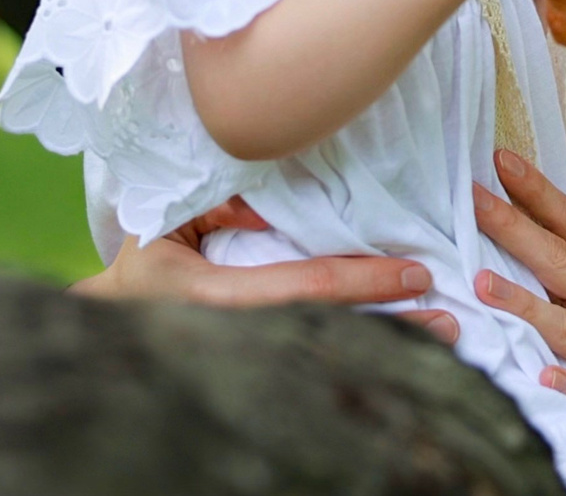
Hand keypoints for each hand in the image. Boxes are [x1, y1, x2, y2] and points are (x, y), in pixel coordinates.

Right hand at [69, 196, 458, 344]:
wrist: (116, 317)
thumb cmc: (146, 257)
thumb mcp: (170, 219)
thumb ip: (218, 205)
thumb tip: (265, 209)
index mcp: (215, 295)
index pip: (306, 288)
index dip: (363, 282)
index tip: (413, 274)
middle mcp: (241, 334)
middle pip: (331, 331)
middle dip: (392, 329)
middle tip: (449, 319)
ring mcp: (252, 354)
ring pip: (330, 352)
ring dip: (388, 346)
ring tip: (444, 337)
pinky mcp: (261, 360)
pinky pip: (320, 352)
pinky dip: (365, 345)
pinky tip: (405, 342)